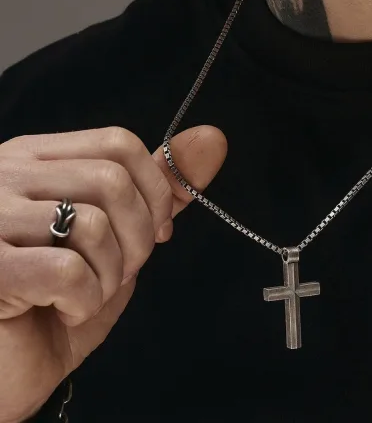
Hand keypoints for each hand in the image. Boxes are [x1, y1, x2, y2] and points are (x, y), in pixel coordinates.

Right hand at [0, 125, 226, 422]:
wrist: (4, 372)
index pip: (118, 143)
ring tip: (85, 295)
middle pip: (112, 179)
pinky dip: (84, 301)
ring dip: (109, 275)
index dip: (154, 190)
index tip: (156, 231)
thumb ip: (158, 192)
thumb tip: (212, 139)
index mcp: (37, 158)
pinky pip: (67, 270)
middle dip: (137, 238)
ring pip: (92, 223)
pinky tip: (62, 311)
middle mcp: (7, 175)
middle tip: (118, 273)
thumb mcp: (115, 239)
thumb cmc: (55, 301)